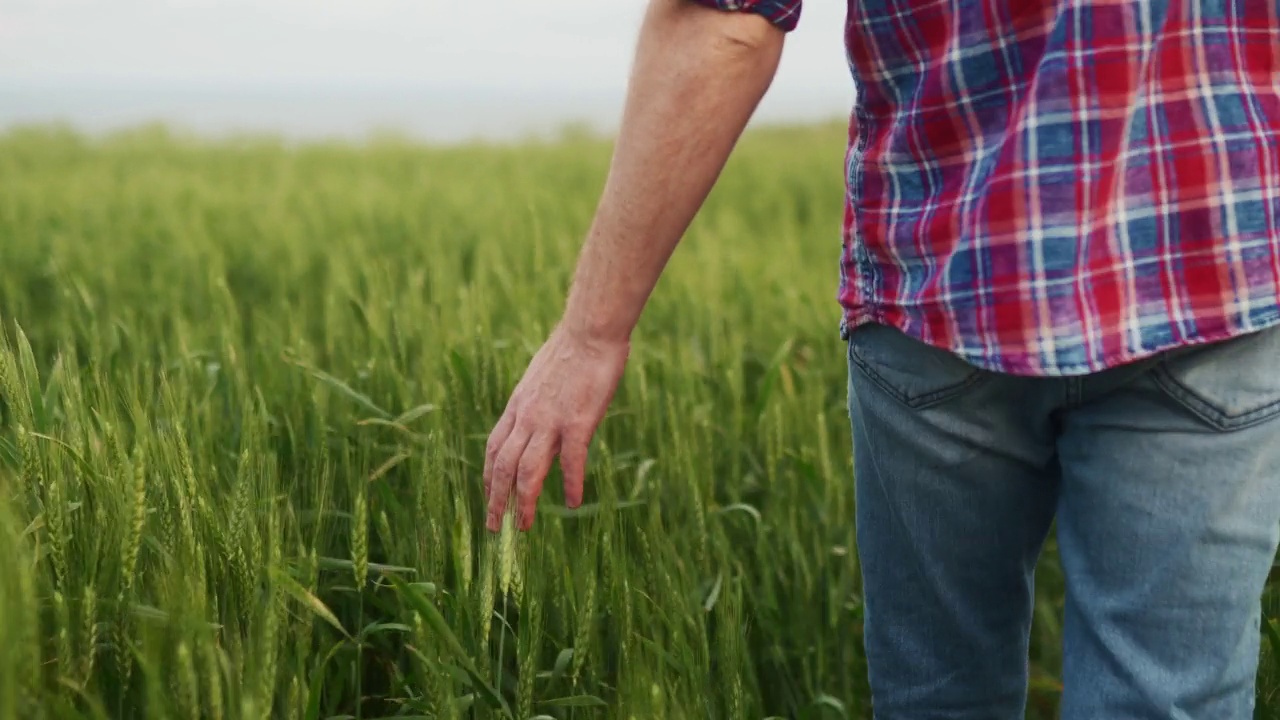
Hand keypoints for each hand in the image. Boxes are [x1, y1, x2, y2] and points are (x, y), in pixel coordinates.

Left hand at [483, 323, 628, 531]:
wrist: (589, 331)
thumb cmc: (571, 351)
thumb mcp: (541, 379)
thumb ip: (535, 404)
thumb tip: (535, 420)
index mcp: (517, 407)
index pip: (494, 449)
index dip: (489, 478)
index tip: (489, 499)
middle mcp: (527, 417)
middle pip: (503, 467)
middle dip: (496, 500)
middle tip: (495, 528)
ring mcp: (550, 421)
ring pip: (528, 470)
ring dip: (522, 502)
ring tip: (522, 527)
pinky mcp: (577, 421)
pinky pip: (570, 461)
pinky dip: (570, 484)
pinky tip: (572, 503)